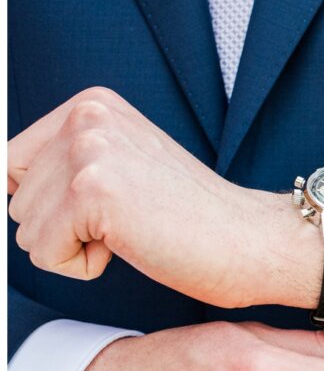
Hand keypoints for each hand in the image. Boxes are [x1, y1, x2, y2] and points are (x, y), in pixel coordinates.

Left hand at [7, 87, 323, 308]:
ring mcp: (89, 150)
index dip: (55, 205)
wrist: (252, 240)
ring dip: (74, 247)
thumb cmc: (194, 220)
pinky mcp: (92, 191)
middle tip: (132, 222)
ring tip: (134, 232)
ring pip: (25, 227)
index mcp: (93, 105)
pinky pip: (43, 252)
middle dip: (64, 226)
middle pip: (16, 198)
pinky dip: (82, 266)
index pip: (12, 164)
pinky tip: (132, 246)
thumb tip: (4, 187)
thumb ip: (67, 164)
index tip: (113, 209)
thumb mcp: (123, 169)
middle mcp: (86, 116)